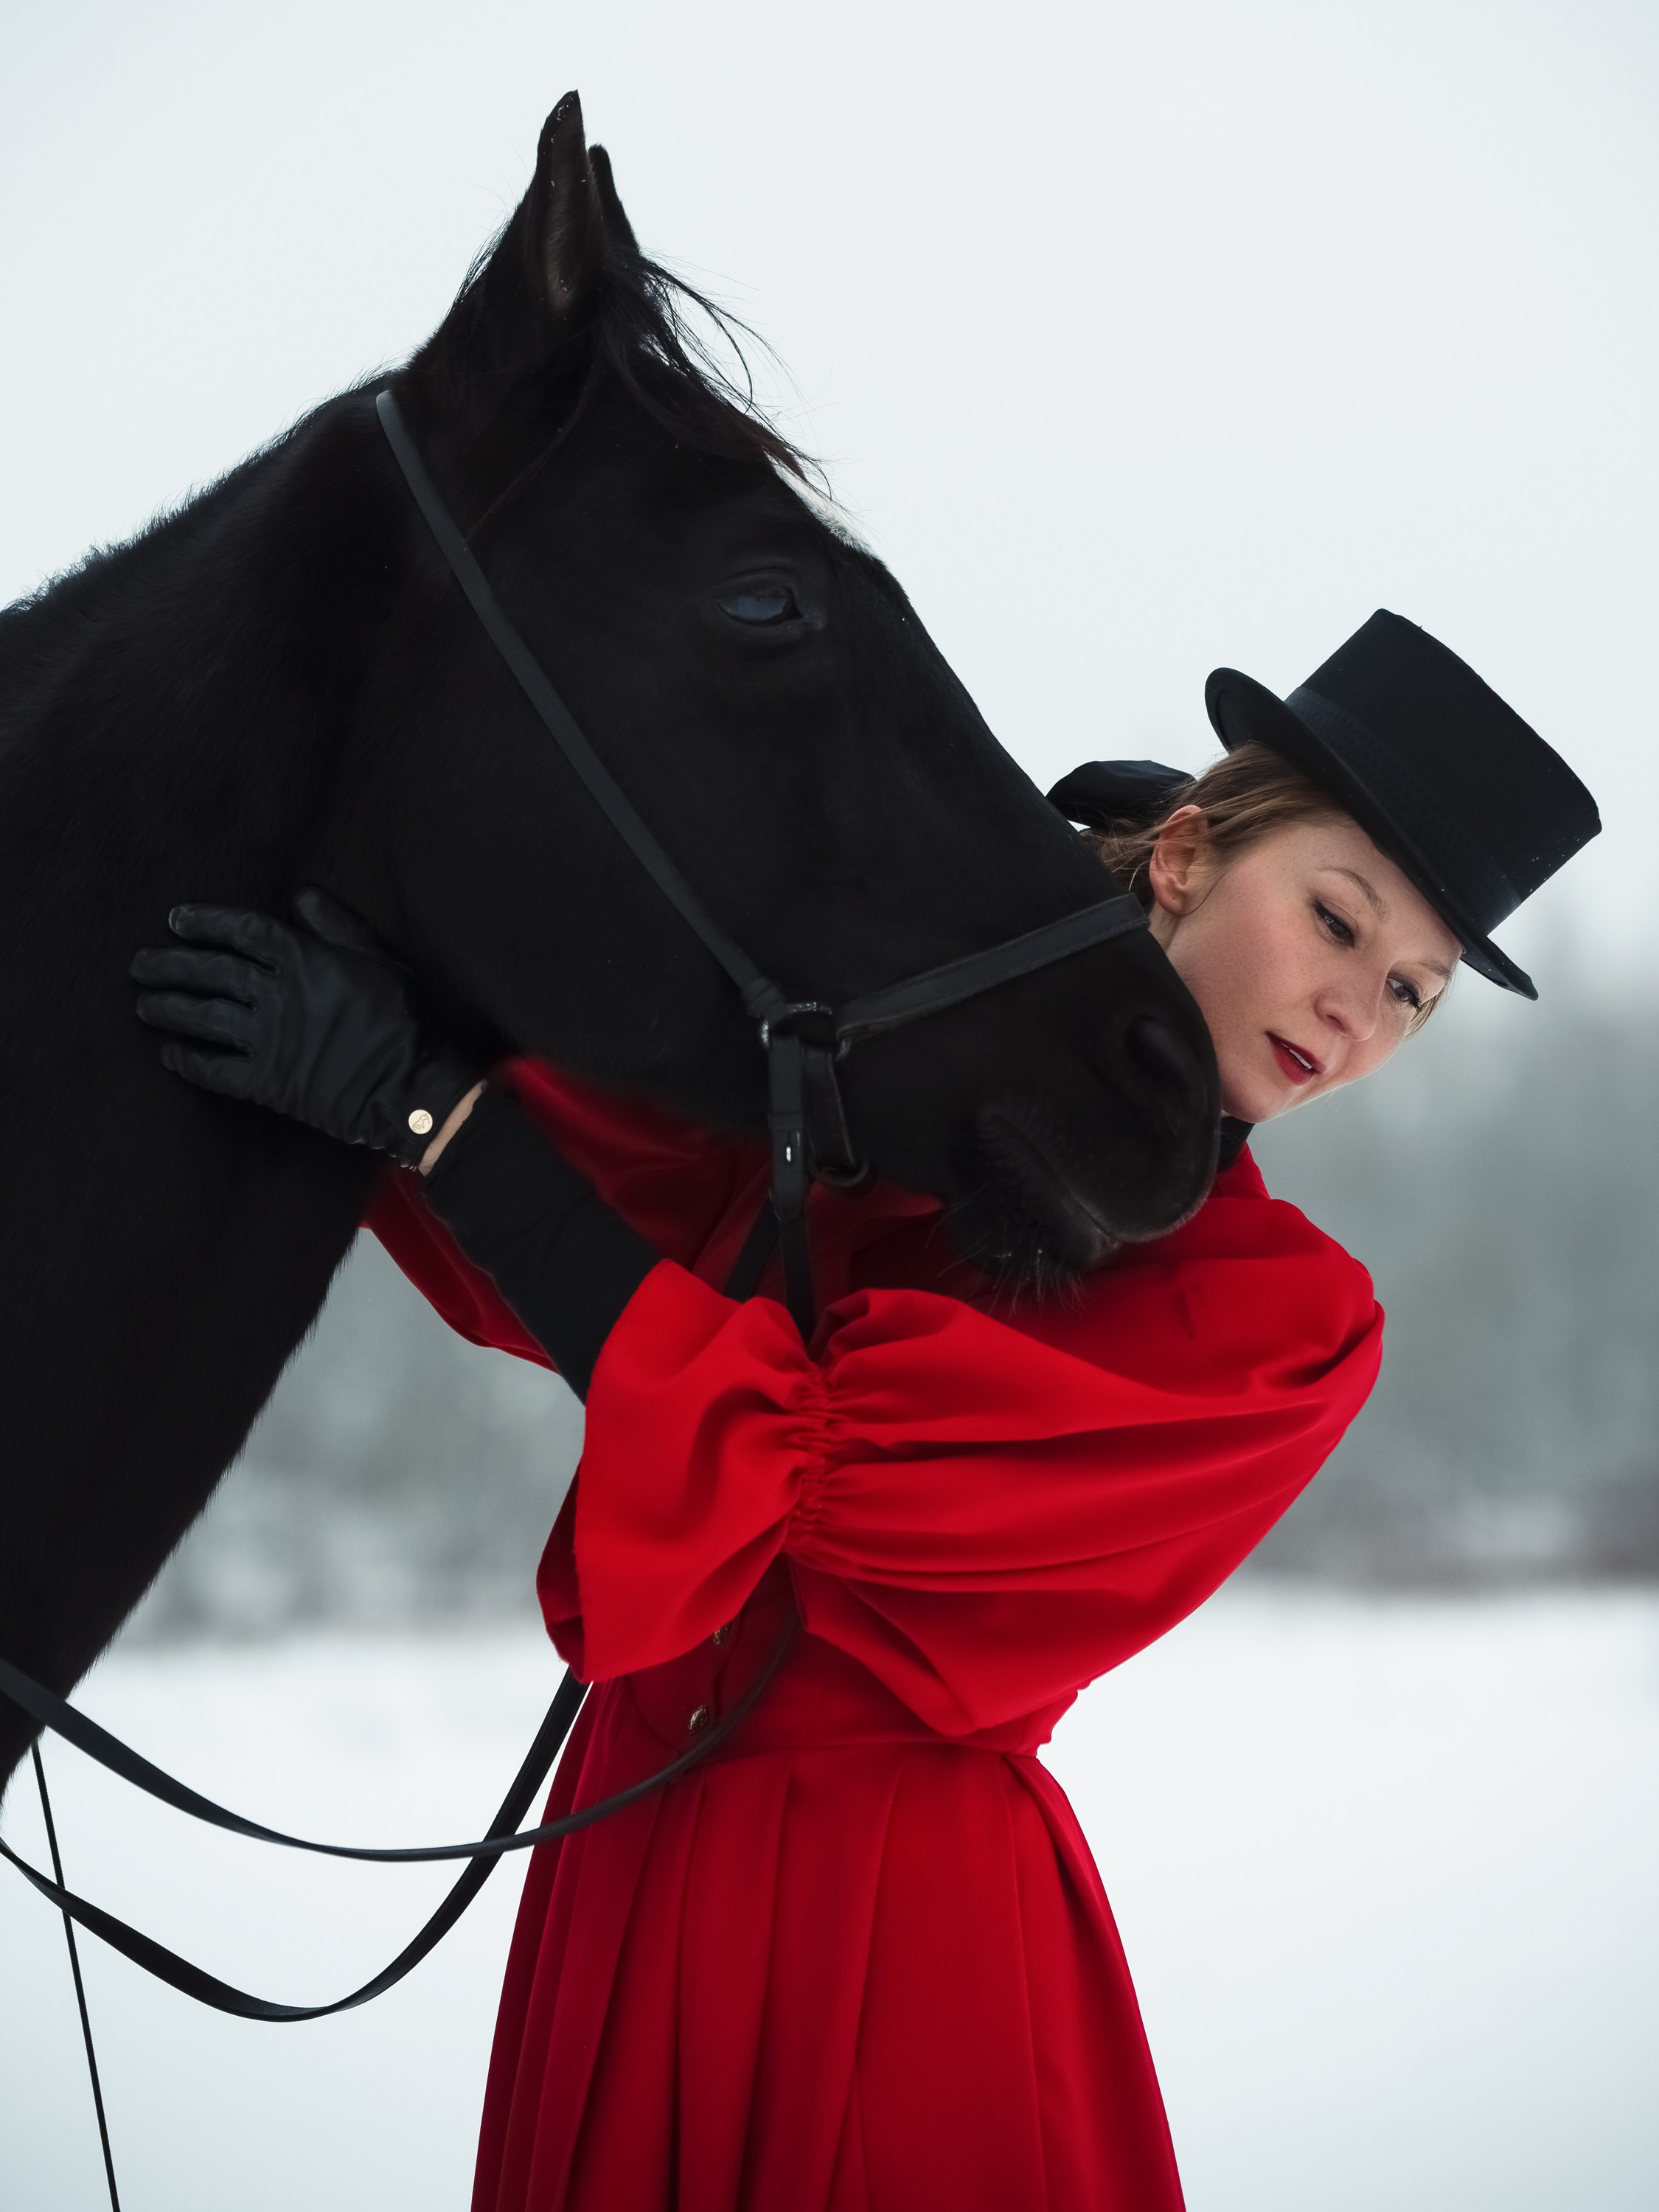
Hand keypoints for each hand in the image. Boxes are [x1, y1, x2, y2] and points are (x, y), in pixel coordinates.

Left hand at [130, 888, 480, 1167]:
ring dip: (169, 1010)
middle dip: (170, 965)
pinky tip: (170, 1055)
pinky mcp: (269, 1082)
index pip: (242, 931)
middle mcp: (278, 996)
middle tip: (139, 964)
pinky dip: (190, 1062)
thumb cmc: (405, 1018)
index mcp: (305, 959)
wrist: (413, 1086)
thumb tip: (302, 895)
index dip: (205, 922)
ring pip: (204, 1018)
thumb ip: (338, 926)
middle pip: (210, 972)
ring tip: (143, 1005)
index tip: (175, 920)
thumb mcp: (380, 958)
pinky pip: (216, 1071)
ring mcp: (269, 1040)